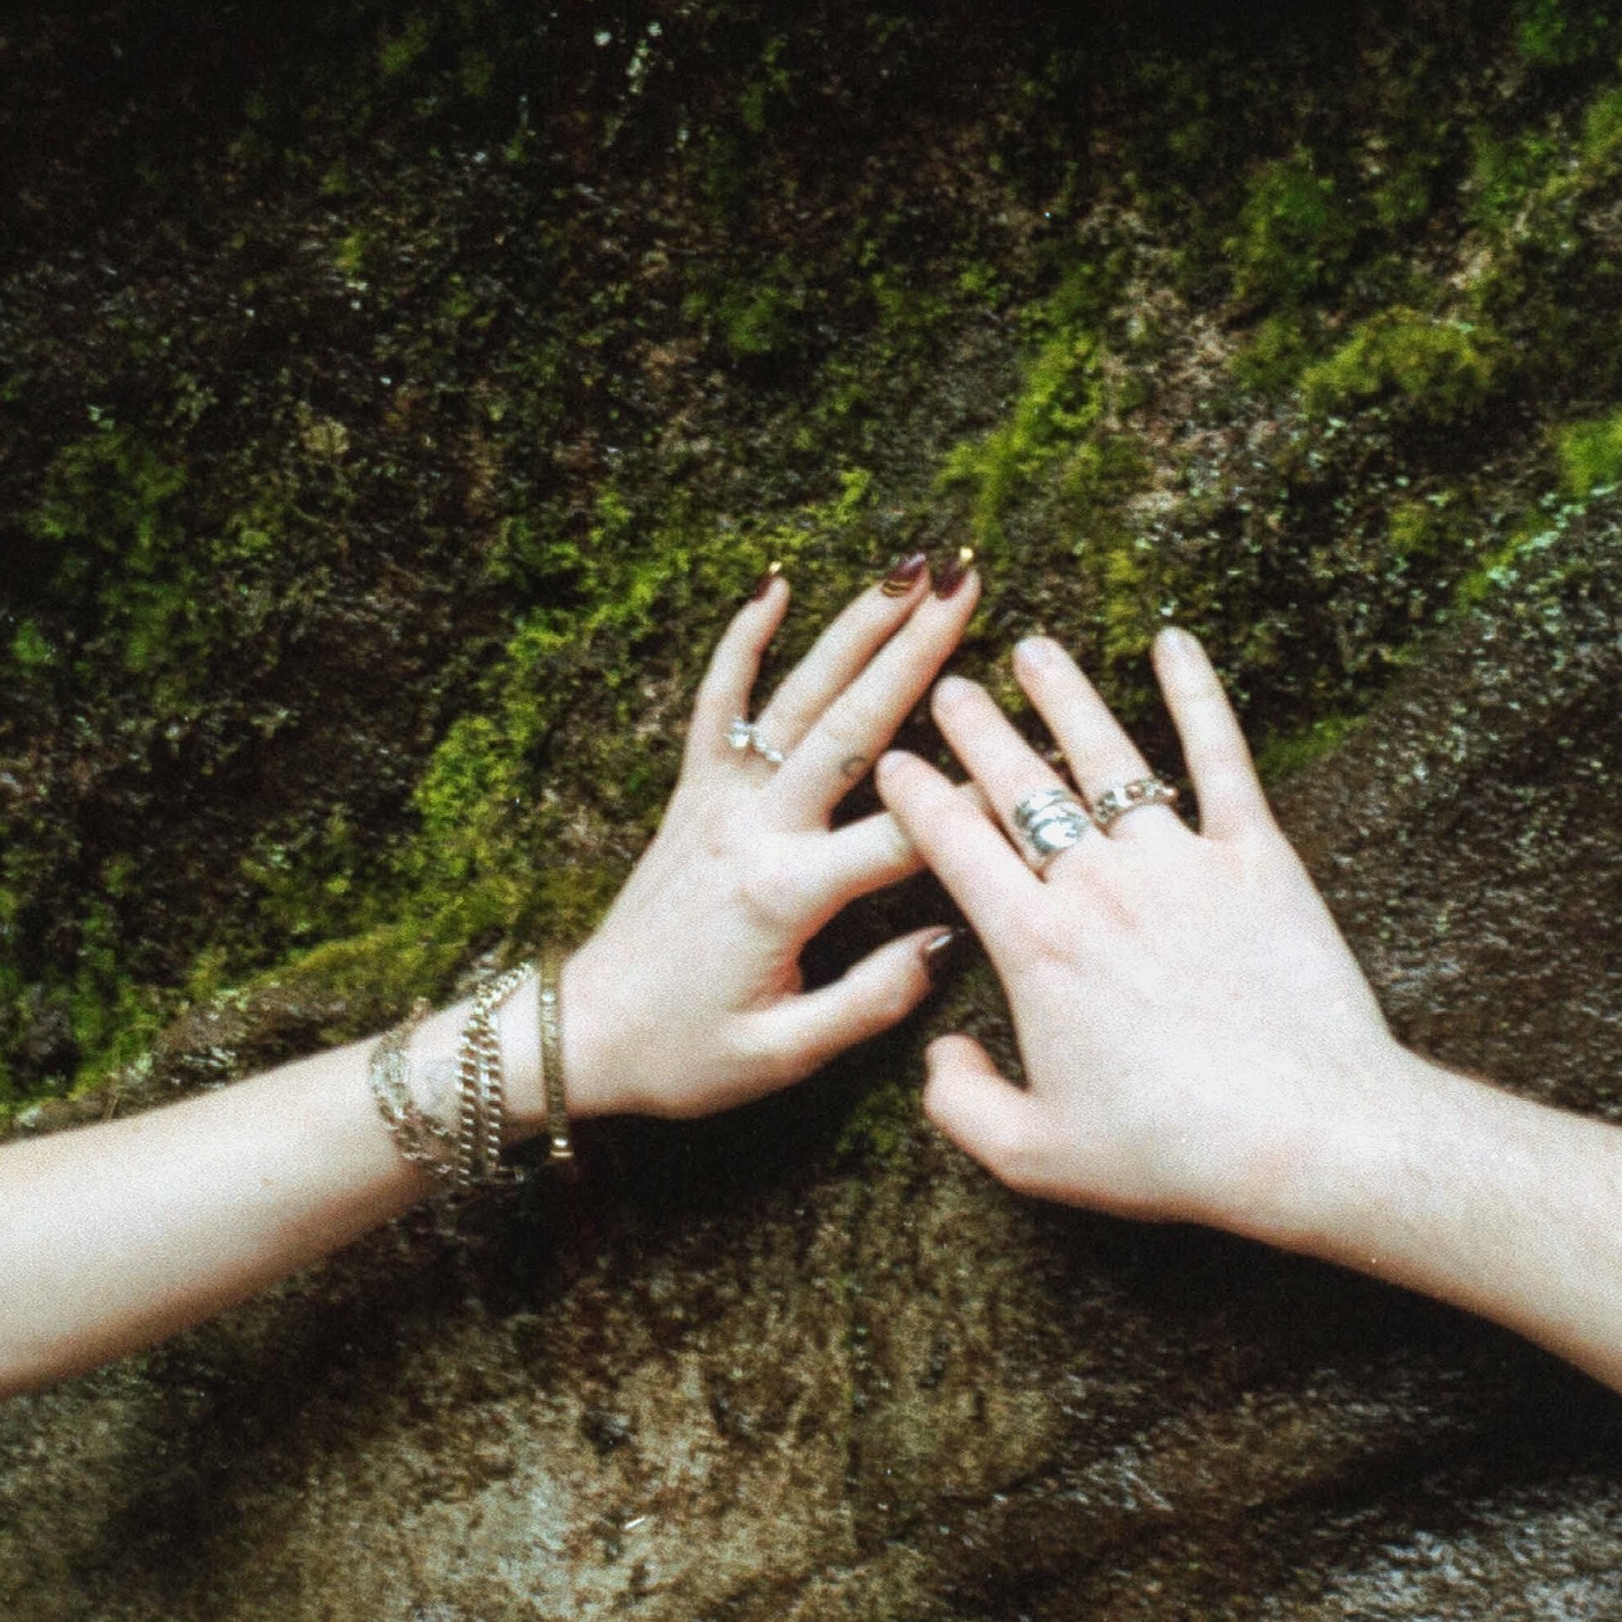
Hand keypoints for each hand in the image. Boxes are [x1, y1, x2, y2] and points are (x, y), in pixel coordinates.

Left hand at [560, 556, 978, 1119]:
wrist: (584, 1034)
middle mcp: (753, 830)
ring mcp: (717, 802)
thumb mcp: (784, 1054)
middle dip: (917, 653)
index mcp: (786, 894)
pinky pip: (714, 704)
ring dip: (854, 627)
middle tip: (971, 587)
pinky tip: (774, 584)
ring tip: (911, 567)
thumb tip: (945, 944)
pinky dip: (741, 641)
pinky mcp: (690, 795)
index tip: (1037, 749)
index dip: (976, 798)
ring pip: (795, 697)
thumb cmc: (685, 1054)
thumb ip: (870, 1001)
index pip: (904, 834)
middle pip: (851, 727)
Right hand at [875, 625, 1413, 1237]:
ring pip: (1106, 756)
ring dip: (1064, 696)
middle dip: (976, 728)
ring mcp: (1180, 862)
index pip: (954, 845)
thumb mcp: (1036, 1155)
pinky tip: (1175, 642)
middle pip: (1019, 785)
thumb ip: (960, 1103)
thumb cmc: (1172, 1151)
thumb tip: (940, 1052)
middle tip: (950, 689)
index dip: (915, 797)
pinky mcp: (1257, 857)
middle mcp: (1098, 886)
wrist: (1307, 1134)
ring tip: (1035, 650)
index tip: (894, 763)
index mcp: (1034, 947)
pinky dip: (1196, 693)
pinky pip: (1220, 756)